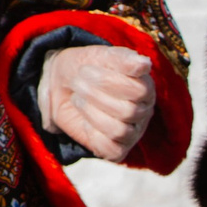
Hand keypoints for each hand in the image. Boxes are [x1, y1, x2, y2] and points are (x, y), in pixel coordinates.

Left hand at [38, 45, 154, 160]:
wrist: (61, 84)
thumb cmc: (86, 68)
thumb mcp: (100, 56)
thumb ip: (122, 59)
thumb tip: (144, 64)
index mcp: (144, 86)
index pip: (139, 90)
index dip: (108, 81)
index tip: (85, 70)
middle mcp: (142, 111)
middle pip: (128, 111)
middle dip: (95, 95)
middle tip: (77, 83)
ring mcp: (132, 132)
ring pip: (119, 131)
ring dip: (90, 112)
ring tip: (78, 99)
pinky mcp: (116, 149)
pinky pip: (111, 150)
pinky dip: (92, 134)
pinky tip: (84, 120)